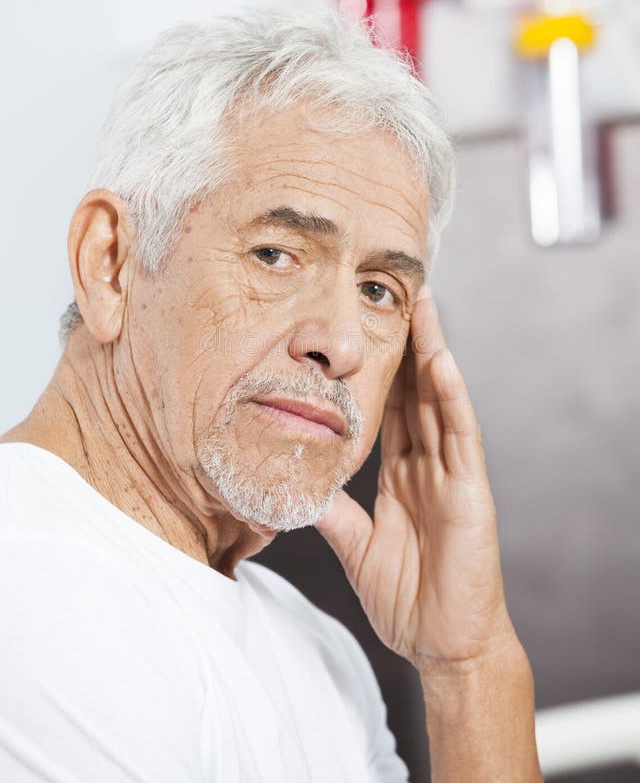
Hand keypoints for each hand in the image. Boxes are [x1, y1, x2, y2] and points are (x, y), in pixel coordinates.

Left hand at [315, 286, 516, 672]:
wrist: (444, 644)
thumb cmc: (408, 596)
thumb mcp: (356, 545)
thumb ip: (332, 511)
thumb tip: (298, 484)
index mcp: (404, 475)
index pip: (393, 409)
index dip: (383, 370)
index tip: (369, 331)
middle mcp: (430, 465)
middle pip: (417, 393)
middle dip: (408, 345)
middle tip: (399, 295)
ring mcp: (452, 475)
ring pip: (441, 401)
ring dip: (432, 353)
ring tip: (423, 306)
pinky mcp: (469, 491)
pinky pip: (459, 436)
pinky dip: (451, 398)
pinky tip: (441, 363)